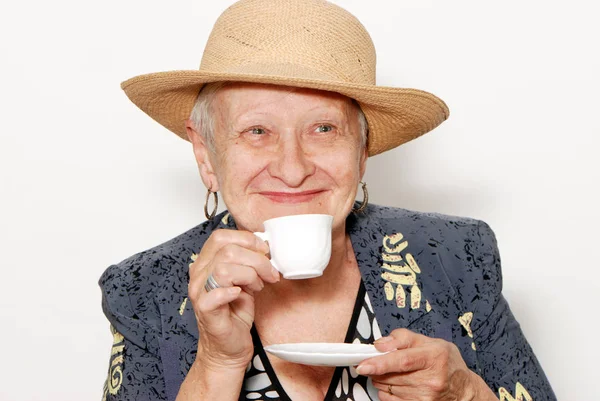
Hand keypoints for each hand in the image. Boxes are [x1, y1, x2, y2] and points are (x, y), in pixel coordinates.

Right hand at [188, 229, 278, 371]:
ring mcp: (200, 293)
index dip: (246, 239)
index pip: (220, 237)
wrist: (229, 347)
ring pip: (223, 268)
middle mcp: (199, 275)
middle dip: (256, 260)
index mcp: (206, 263)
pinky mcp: (205, 311)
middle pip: (227, 250)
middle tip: (269, 274)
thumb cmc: (236, 312)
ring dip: (249, 275)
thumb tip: (265, 247)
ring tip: (257, 287)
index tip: (265, 251)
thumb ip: (248, 262)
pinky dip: (232, 292)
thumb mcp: (245, 280)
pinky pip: (215, 294)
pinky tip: (241, 296)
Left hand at [356, 329, 495, 400]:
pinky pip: (390, 400)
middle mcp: (430, 380)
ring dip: (381, 379)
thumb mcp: (430, 342)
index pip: (402, 361)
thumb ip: (403, 338)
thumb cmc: (446, 363)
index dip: (380, 363)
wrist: (463, 390)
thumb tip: (380, 344)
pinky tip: (396, 384)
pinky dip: (387, 391)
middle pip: (391, 375)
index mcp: (433, 357)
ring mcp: (425, 397)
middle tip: (377, 362)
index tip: (363, 364)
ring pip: (388, 388)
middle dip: (377, 368)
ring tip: (393, 372)